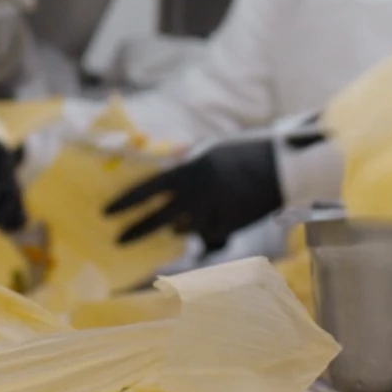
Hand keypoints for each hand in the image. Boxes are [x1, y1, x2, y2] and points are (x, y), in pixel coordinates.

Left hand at [105, 137, 280, 249]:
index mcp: (190, 169)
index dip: (126, 202)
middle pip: (158, 219)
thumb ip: (186, 163)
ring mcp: (214, 212)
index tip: (106, 212)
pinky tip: (223, 214)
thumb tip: (164, 169)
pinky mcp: (230, 227)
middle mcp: (198, 193)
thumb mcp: (211, 151)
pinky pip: (209, 234)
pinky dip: (210, 228)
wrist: (285, 167)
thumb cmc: (246, 153)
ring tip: (196, 212)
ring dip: (182, 226)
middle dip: (136, 231)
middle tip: (117, 240)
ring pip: (185, 229)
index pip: (149, 188)